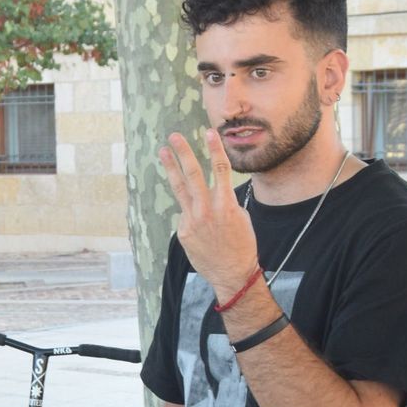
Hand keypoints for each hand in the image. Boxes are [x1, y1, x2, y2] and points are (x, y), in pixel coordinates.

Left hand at [159, 129, 258, 296]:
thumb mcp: (242, 218)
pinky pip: (186, 215)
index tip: (209, 132)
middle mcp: (206, 210)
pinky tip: (199, 225)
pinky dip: (191, 213)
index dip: (215, 149)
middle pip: (192, 175)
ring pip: (180, 189)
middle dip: (184, 153)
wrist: (232, 274)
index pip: (220, 169)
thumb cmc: (242, 245)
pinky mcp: (182, 232)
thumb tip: (215, 191)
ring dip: (171, 168)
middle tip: (174, 136)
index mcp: (226, 204)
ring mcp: (191, 221)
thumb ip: (226, 201)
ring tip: (163, 151)